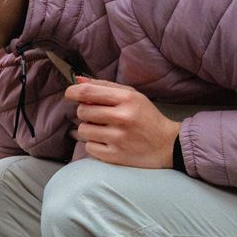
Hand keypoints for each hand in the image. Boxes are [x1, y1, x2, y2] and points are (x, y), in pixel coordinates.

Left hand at [65, 80, 181, 168]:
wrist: (167, 145)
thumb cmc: (146, 117)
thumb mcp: (132, 95)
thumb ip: (104, 87)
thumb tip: (78, 80)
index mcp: (127, 99)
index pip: (88, 92)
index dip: (73, 92)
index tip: (70, 94)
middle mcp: (122, 118)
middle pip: (82, 111)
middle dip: (85, 112)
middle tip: (97, 115)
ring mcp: (118, 139)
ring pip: (83, 130)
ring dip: (89, 129)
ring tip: (103, 129)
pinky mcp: (114, 156)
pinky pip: (89, 147)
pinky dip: (94, 144)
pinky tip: (107, 142)